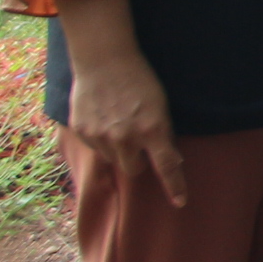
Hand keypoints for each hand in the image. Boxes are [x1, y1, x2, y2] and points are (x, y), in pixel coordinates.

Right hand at [65, 40, 186, 209]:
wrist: (104, 59)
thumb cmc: (139, 79)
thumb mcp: (160, 105)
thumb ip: (162, 132)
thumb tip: (169, 158)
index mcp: (152, 129)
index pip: (167, 166)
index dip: (175, 186)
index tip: (180, 202)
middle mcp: (126, 137)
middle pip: (135, 170)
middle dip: (139, 161)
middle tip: (138, 141)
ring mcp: (101, 135)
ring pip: (113, 160)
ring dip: (119, 150)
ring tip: (118, 123)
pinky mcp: (82, 131)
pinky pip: (95, 148)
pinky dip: (100, 139)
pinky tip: (102, 118)